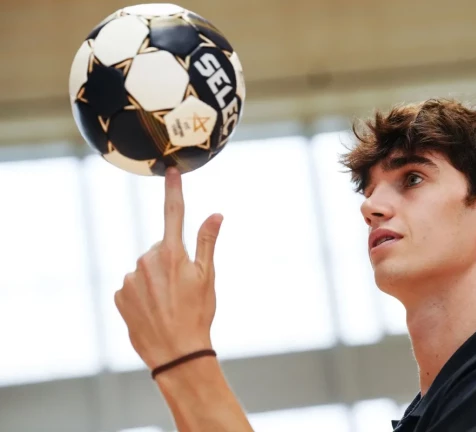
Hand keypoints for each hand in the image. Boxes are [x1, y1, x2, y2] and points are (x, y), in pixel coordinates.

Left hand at [114, 167, 222, 369]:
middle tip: (183, 286)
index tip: (170, 171)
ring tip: (168, 302)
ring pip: (146, 268)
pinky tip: (153, 310)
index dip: (173, 189)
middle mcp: (147, 260)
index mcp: (172, 253)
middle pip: (160, 248)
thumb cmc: (198, 313)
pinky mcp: (119, 295)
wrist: (175, 351)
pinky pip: (133, 285)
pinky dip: (142, 293)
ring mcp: (130, 278)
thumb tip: (216, 214)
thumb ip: (207, 242)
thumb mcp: (208, 276)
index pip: (173, 212)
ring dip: (156, 278)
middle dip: (170, 260)